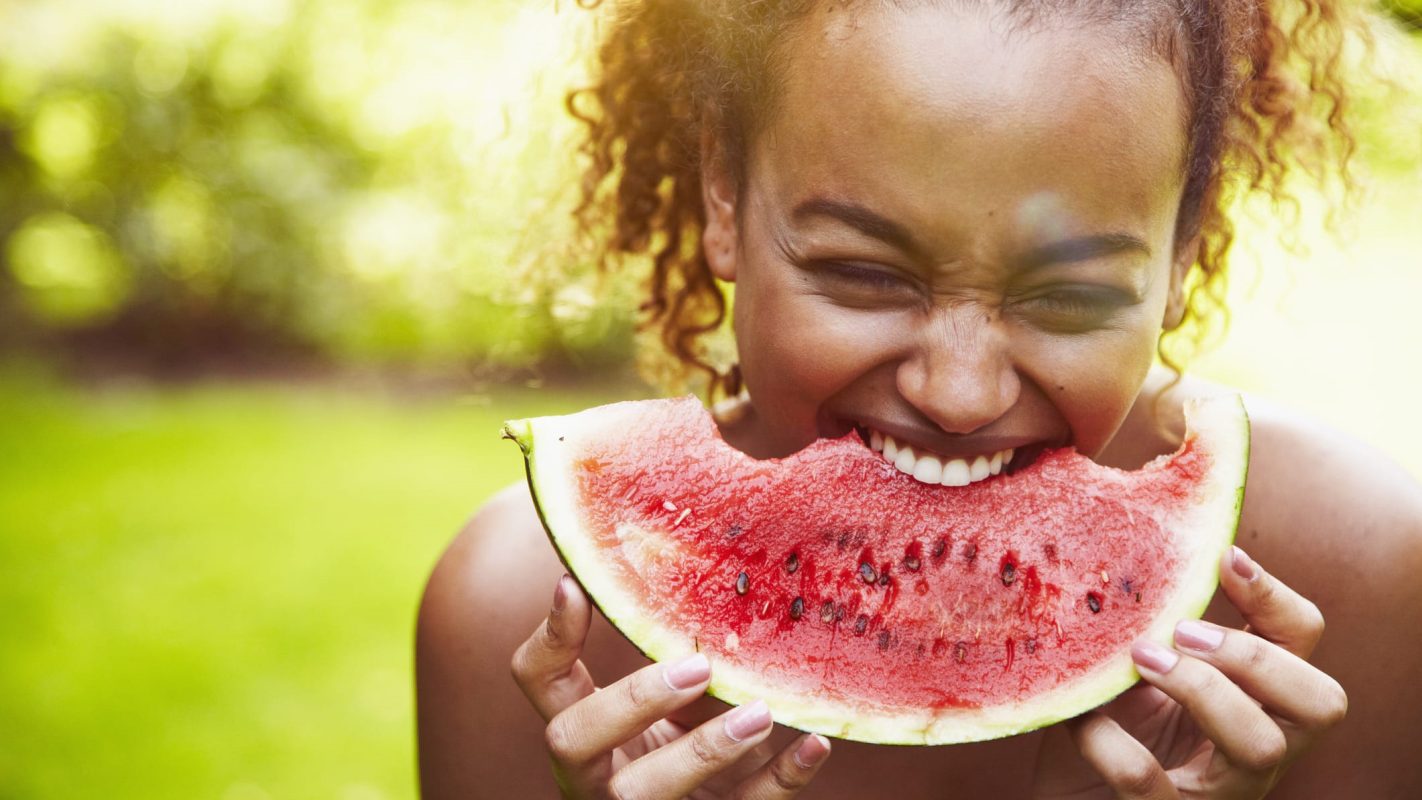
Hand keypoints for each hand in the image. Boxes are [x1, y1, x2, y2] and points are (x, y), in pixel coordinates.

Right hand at [510, 575, 831, 798]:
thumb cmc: (688, 738)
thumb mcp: (672, 698)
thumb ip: (674, 656)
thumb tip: (704, 573)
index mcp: (583, 730)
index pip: (537, 681)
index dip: (550, 636)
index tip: (575, 582)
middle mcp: (597, 776)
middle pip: (572, 742)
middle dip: (630, 701)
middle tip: (696, 666)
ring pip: (645, 794)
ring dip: (705, 749)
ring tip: (760, 711)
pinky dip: (782, 779)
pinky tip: (814, 743)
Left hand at [1032, 546, 1347, 798]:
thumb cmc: (1098, 739)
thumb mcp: (1125, 674)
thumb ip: (1143, 633)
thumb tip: (1135, 566)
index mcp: (1248, 701)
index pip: (1301, 643)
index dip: (1275, 597)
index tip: (1226, 557)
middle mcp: (1251, 752)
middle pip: (1321, 701)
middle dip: (1257, 656)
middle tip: (1185, 633)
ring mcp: (1218, 795)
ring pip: (1264, 746)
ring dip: (1203, 690)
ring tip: (1143, 660)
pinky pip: (1152, 784)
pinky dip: (1111, 744)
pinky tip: (1080, 719)